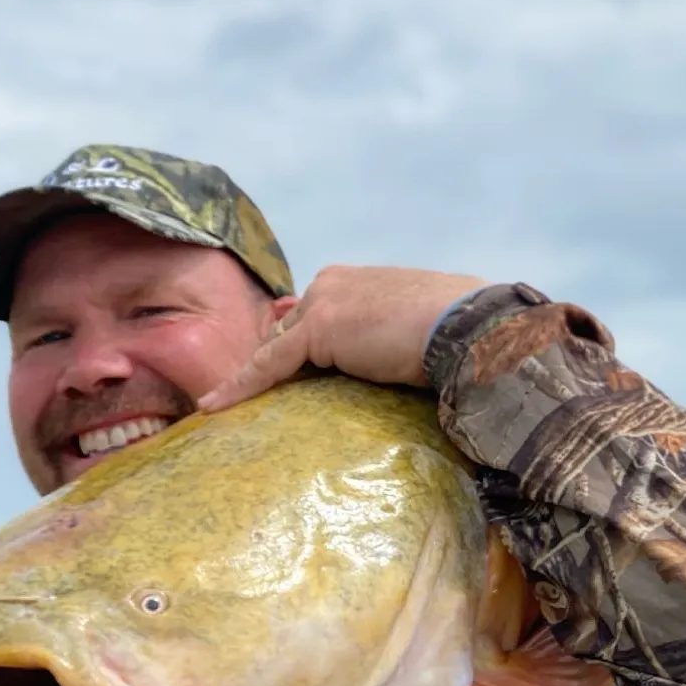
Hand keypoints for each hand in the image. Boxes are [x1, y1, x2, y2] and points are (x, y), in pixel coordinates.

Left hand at [198, 265, 485, 412]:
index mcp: (357, 280)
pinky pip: (269, 364)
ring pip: (276, 347)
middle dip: (271, 359)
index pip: (313, 314)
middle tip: (245, 393)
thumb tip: (390, 360)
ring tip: (224, 404)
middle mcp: (334, 282)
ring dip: (254, 376)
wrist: (471, 327)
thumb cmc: (460, 334)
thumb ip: (389, 337)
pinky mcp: (319, 329)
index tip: (277, 361)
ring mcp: (324, 302)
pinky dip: (240, 385)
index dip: (292, 343)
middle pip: (288, 330)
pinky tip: (214, 406)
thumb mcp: (417, 330)